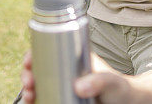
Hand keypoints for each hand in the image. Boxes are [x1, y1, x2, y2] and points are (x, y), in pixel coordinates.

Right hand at [19, 51, 134, 103]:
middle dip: (28, 75)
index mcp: (76, 60)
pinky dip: (36, 101)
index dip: (33, 55)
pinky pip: (46, 99)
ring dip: (29, 90)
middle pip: (39, 70)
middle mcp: (67, 72)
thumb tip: (79, 86)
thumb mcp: (112, 83)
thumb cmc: (123, 91)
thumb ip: (100, 81)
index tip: (28, 62)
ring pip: (39, 86)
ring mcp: (65, 88)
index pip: (49, 52)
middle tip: (29, 84)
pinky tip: (32, 103)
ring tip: (29, 97)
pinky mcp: (65, 101)